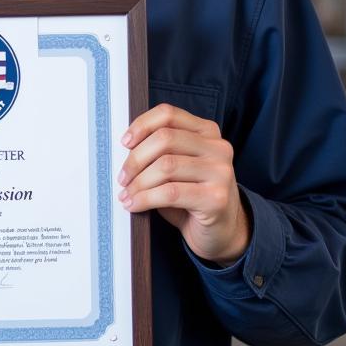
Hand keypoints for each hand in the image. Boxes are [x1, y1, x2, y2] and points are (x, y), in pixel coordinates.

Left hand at [118, 104, 249, 265]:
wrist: (222, 231)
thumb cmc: (192, 196)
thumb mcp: (178, 166)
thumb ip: (160, 151)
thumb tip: (126, 148)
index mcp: (207, 131)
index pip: (169, 114)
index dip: (142, 125)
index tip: (125, 142)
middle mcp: (218, 148)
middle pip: (165, 138)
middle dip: (136, 159)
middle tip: (122, 177)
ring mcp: (220, 172)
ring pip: (166, 166)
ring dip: (138, 182)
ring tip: (126, 194)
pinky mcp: (216, 198)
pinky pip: (170, 193)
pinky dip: (146, 198)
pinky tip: (135, 205)